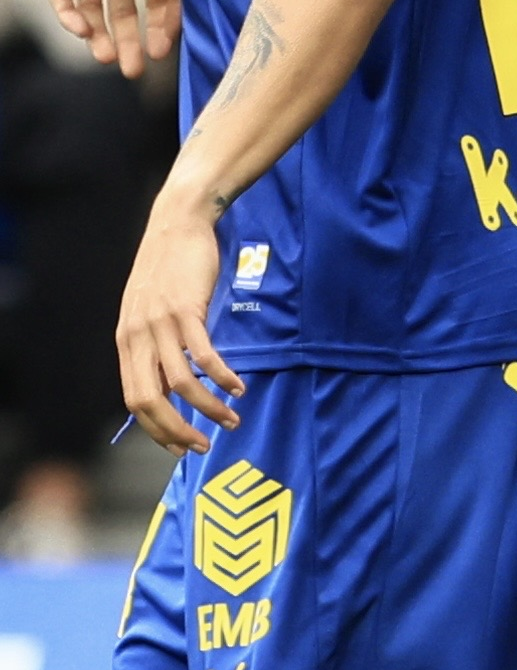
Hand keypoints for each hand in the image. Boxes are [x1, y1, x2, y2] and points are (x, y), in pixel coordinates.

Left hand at [47, 0, 179, 77]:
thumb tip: (195, 15)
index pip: (158, 0)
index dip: (160, 26)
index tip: (159, 53)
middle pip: (123, 11)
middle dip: (128, 42)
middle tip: (133, 71)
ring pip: (91, 9)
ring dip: (98, 36)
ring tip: (106, 59)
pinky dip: (69, 17)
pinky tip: (83, 32)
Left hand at [115, 191, 241, 453]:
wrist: (177, 222)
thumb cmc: (170, 266)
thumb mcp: (149, 308)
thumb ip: (153, 341)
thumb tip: (170, 377)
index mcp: (126, 341)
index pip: (134, 401)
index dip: (156, 430)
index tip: (179, 447)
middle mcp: (137, 337)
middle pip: (151, 401)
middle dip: (178, 430)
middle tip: (205, 445)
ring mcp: (160, 323)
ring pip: (180, 382)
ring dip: (208, 407)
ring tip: (232, 418)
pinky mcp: (186, 309)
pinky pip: (203, 354)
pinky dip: (221, 376)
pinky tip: (238, 385)